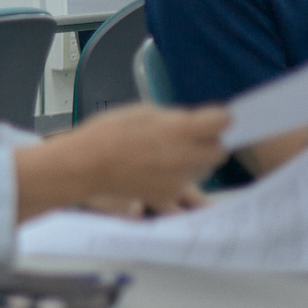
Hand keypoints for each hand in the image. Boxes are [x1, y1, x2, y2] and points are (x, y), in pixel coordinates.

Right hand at [62, 103, 229, 212]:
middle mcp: (184, 157)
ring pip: (205, 169)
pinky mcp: (169, 196)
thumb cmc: (107, 134)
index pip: (222, 122)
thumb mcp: (142, 111)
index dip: (218, 118)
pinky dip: (179, 177)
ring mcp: (179, 180)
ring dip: (196, 160)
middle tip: (191, 138)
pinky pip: (187, 185)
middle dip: (209, 142)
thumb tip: (193, 123)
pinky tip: (160, 169)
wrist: (85, 165)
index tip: (212, 118)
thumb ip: (174, 118)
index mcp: (179, 130)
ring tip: (170, 154)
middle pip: (220, 150)